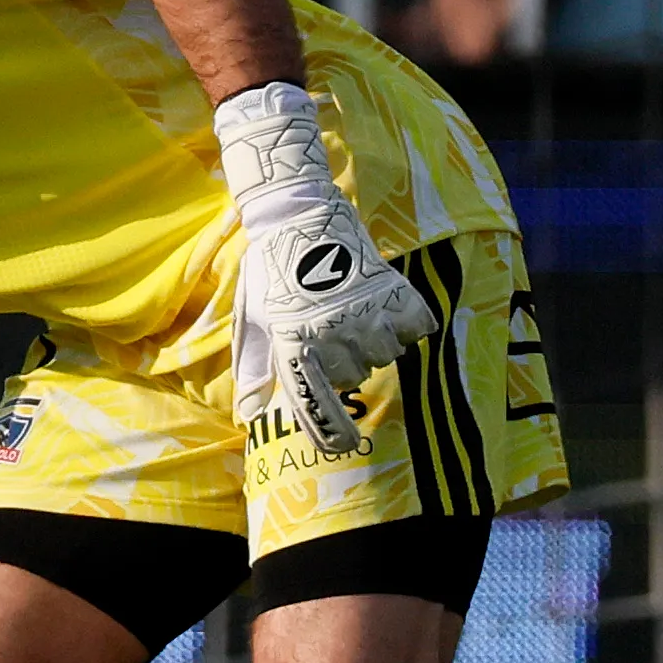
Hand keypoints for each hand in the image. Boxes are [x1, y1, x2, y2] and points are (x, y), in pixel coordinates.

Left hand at [216, 83, 437, 455]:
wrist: (299, 216)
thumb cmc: (270, 272)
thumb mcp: (256, 322)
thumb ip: (256, 371)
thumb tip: (248, 417)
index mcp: (294, 348)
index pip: (316, 407)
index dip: (330, 433)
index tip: (343, 447)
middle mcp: (332, 338)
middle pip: (353, 378)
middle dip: (343, 361)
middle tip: (329, 328)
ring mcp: (366, 316)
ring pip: (383, 355)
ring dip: (372, 341)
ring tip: (351, 310)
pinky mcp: (394, 294)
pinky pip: (414, 330)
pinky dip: (404, 322)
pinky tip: (383, 305)